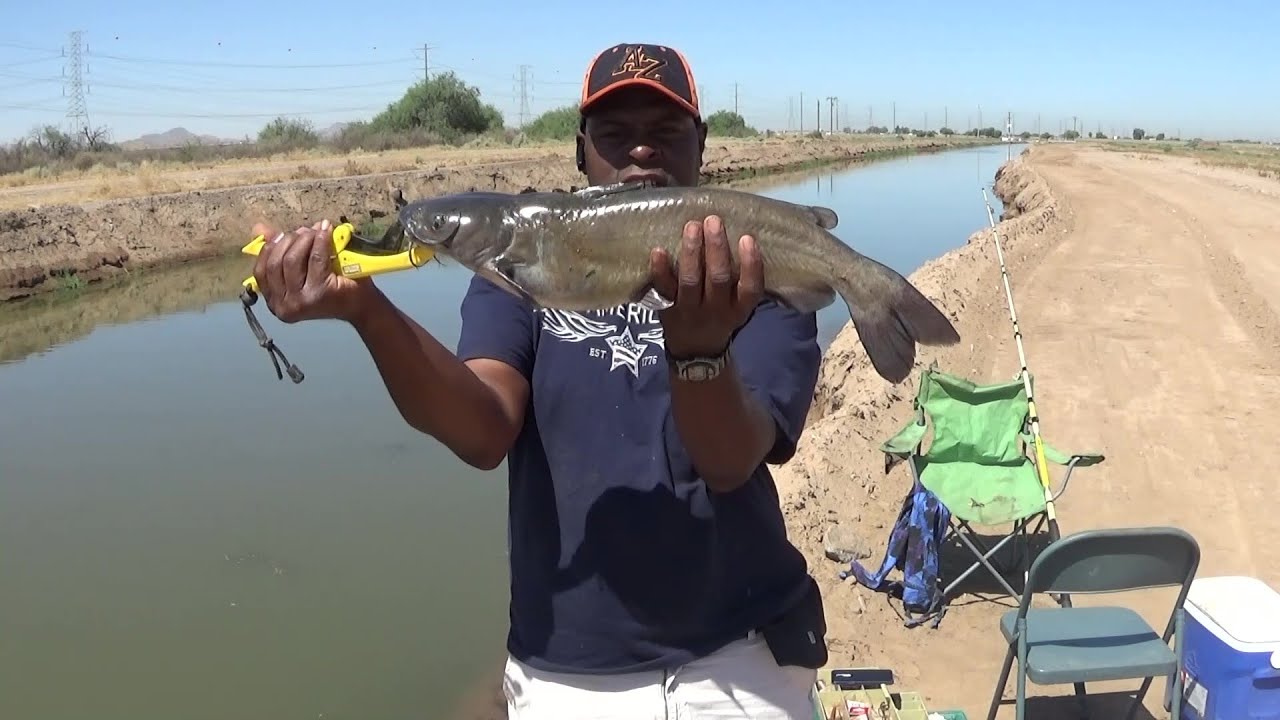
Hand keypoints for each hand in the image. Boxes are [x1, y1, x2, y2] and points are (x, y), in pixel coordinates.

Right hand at [251, 219, 374, 324]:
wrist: (360, 304)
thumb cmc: (331, 286)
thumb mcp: (301, 269)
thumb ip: (279, 251)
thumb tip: (258, 228)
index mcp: (275, 302)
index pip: (261, 271)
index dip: (269, 249)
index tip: (280, 234)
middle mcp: (284, 306)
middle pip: (276, 263)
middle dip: (288, 241)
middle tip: (303, 231)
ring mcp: (301, 301)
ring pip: (292, 259)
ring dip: (304, 239)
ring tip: (316, 230)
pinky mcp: (319, 292)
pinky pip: (314, 259)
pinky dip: (319, 241)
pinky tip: (326, 231)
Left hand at [649, 215, 763, 357]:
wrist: (695, 351)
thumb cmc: (721, 315)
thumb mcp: (738, 306)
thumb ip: (740, 279)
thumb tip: (739, 230)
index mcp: (739, 308)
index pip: (750, 288)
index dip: (750, 264)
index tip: (747, 238)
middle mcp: (716, 310)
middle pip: (718, 279)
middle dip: (716, 249)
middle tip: (713, 220)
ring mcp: (690, 310)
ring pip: (691, 281)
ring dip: (691, 252)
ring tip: (692, 226)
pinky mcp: (667, 308)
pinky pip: (663, 289)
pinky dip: (659, 270)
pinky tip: (658, 250)